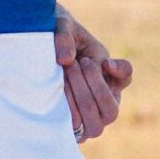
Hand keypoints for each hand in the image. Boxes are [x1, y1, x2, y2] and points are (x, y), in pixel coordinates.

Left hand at [56, 8, 133, 144]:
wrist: (33, 58)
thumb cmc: (54, 40)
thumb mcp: (61, 27)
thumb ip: (65, 37)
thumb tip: (65, 60)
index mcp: (110, 75)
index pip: (126, 76)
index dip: (120, 72)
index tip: (106, 62)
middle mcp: (105, 102)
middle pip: (112, 109)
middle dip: (96, 86)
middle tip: (79, 63)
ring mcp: (90, 121)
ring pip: (95, 124)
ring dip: (81, 99)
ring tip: (65, 77)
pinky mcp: (71, 131)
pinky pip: (75, 130)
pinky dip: (67, 113)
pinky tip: (56, 96)